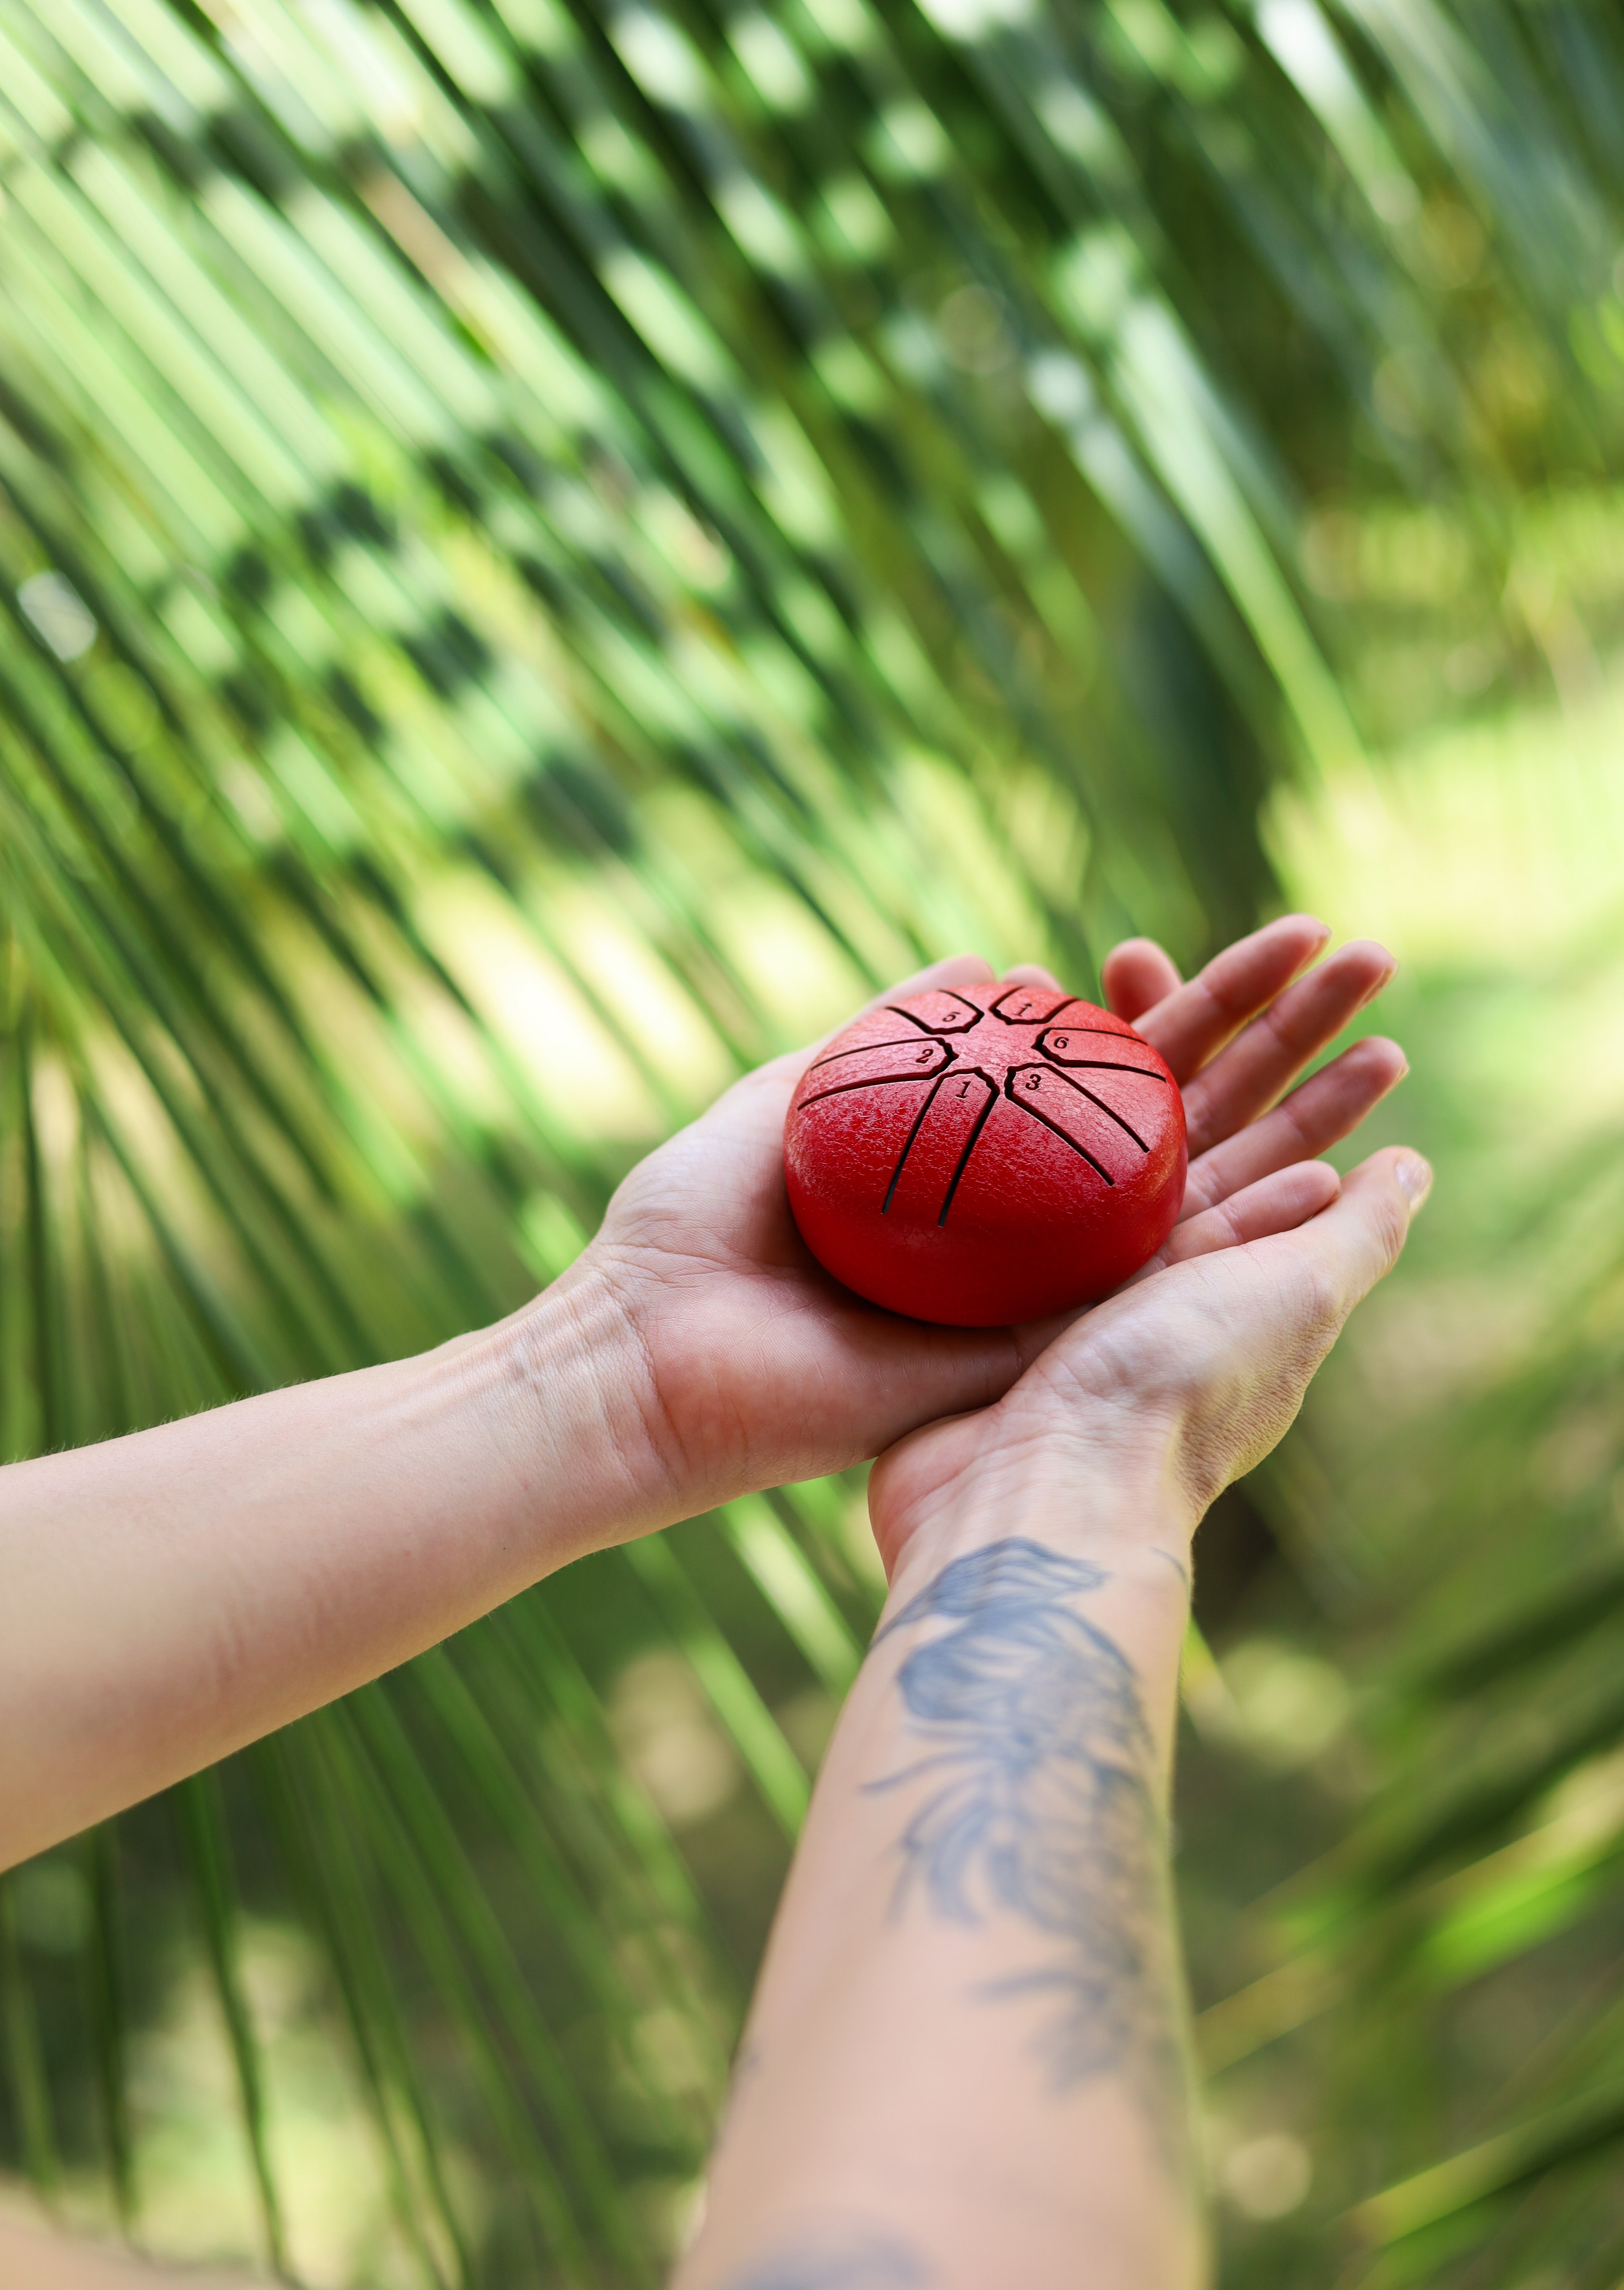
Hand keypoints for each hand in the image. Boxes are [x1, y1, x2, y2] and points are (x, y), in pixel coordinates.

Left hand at [575, 916, 1405, 1529]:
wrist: (642, 1355)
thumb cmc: (690, 1227)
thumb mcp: (792, 1095)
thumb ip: (887, 1038)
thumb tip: (989, 962)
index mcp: (979, 1179)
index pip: (1114, 1080)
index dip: (1197, 1011)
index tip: (1270, 947)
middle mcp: (1023, 1237)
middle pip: (1180, 1130)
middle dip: (1279, 1051)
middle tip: (1365, 973)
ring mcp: (1036, 1301)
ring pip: (1194, 1209)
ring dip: (1299, 1132)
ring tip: (1384, 1062)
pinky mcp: (1028, 1362)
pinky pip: (1150, 1295)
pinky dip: (1246, 1241)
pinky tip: (1330, 1183)